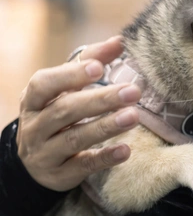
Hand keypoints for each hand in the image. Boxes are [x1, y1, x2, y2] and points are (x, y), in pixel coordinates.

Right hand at [17, 36, 141, 191]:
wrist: (35, 162)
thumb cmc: (58, 115)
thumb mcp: (65, 89)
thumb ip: (91, 63)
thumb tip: (120, 41)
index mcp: (34, 99)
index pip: (45, 84)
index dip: (71, 75)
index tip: (99, 67)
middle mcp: (35, 126)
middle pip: (65, 111)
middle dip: (100, 100)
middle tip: (133, 91)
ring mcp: (45, 152)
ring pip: (74, 138)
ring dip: (105, 127)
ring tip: (134, 116)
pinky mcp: (60, 174)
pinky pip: (83, 166)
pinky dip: (105, 157)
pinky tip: (126, 150)